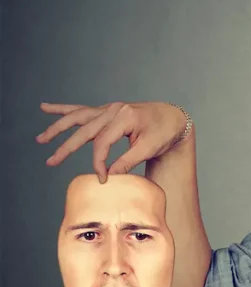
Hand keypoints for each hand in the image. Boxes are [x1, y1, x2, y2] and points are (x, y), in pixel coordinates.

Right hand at [36, 101, 188, 182]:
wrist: (174, 118)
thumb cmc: (164, 132)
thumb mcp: (149, 148)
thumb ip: (128, 161)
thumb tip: (108, 176)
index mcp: (125, 117)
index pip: (102, 143)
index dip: (99, 163)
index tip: (101, 178)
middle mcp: (114, 109)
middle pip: (84, 130)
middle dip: (66, 147)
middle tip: (50, 162)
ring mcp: (109, 108)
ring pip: (77, 117)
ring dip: (57, 127)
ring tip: (40, 139)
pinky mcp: (107, 111)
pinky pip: (81, 110)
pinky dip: (63, 109)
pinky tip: (45, 107)